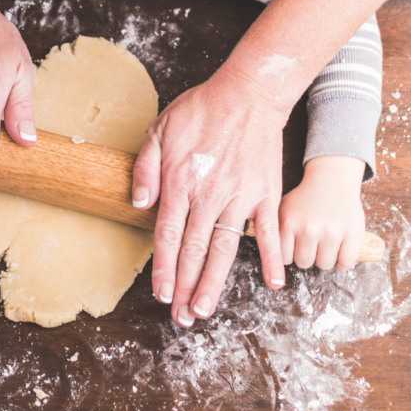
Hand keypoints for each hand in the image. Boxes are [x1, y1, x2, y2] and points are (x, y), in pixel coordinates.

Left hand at [132, 71, 287, 326]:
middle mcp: (209, 195)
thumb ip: (145, 169)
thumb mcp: (159, 129)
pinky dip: (273, 259)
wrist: (248, 93)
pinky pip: (270, 232)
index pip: (168, 235)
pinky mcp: (266, 194)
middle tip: (182, 317)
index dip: (165, 268)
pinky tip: (273, 284)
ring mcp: (240, 197)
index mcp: (180, 182)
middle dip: (186, 287)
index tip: (162, 294)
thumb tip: (137, 204)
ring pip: (225, 249)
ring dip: (215, 283)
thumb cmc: (201, 110)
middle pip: (194, 251)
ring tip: (206, 310)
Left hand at [279, 155, 365, 270]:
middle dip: (306, 256)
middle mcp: (309, 229)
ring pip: (324, 265)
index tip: (293, 247)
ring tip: (323, 245)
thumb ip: (274, 231)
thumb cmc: (304, 199)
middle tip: (310, 244)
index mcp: (289, 223)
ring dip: (324, 259)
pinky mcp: (352, 233)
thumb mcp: (281, 210)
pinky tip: (338, 252)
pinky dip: (342, 263)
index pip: (284, 258)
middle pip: (304, 263)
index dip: (289, 254)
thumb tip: (270, 256)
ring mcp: (332, 232)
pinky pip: (345, 263)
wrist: (331, 181)